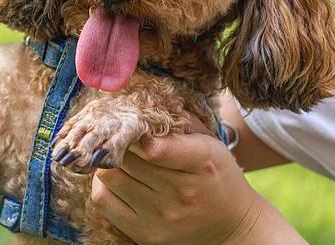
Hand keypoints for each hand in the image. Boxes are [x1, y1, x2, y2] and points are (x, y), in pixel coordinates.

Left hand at [91, 117, 305, 244]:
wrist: (233, 229)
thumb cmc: (218, 177)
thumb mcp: (211, 144)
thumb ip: (181, 122)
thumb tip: (144, 102)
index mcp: (202, 163)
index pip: (155, 147)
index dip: (136, 133)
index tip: (133, 126)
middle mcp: (182, 192)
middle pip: (127, 158)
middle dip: (120, 143)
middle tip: (120, 138)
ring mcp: (162, 216)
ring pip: (110, 176)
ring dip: (110, 162)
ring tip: (120, 158)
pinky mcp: (146, 234)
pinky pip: (103, 200)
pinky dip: (102, 184)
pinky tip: (115, 177)